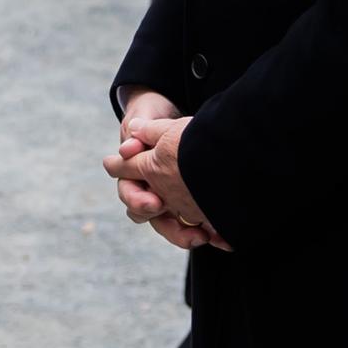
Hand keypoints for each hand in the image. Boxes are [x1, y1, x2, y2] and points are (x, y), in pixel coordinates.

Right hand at [107, 110, 223, 250]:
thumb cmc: (156, 112)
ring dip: (183, 235)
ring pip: (171, 227)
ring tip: (201, 236)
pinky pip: (196, 225)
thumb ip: (140, 127)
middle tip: (186, 227)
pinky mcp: (190, 203)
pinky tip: (220, 236)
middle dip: (163, 224)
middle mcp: (149, 189)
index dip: (138, 200)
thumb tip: (127, 149)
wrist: (179, 115)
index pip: (129, 192)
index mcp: (134, 171)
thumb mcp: (149, 112)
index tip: (156, 203)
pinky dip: (208, 232)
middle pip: (147, 217)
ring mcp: (169, 199)